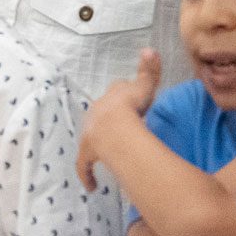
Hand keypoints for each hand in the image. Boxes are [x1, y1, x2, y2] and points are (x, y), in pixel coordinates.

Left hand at [77, 49, 161, 190]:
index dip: (124, 94)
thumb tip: (150, 48)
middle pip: (102, 113)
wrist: (114, 125)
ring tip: (108, 149)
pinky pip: (85, 167)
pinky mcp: (87, 155)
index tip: (130, 98)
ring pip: (91, 137)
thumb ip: (149, 71)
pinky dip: (88, 176)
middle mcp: (96, 114)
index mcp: (110, 99)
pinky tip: (92, 187)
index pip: (116, 91)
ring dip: (99, 142)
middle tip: (123, 125)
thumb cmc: (131, 106)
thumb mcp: (143, 88)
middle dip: (110, 117)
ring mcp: (89, 134)